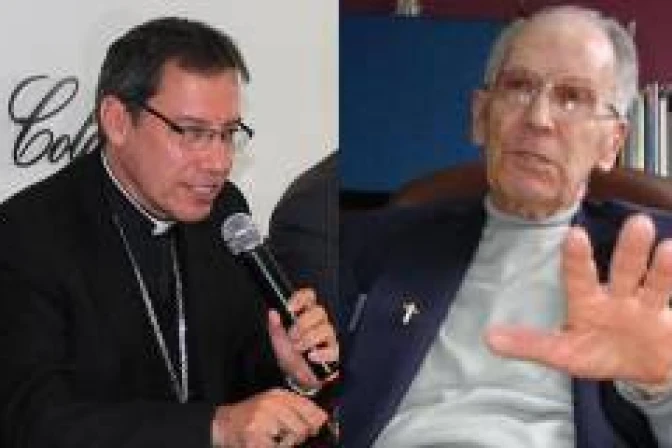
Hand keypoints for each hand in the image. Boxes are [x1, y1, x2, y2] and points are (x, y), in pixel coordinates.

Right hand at [212, 388, 327, 446]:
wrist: (223, 423)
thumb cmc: (253, 417)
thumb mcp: (274, 405)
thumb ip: (296, 409)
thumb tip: (321, 421)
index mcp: (279, 395)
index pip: (309, 408)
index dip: (317, 421)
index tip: (315, 429)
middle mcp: (272, 403)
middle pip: (304, 426)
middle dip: (300, 436)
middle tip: (287, 437)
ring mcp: (262, 419)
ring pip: (293, 437)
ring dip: (287, 443)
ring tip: (275, 440)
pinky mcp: (254, 436)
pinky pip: (278, 447)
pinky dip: (276, 447)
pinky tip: (266, 443)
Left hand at [268, 288, 338, 388]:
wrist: (297, 378)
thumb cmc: (290, 356)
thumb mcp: (279, 341)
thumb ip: (275, 327)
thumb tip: (273, 313)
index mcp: (306, 315)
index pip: (309, 296)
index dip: (301, 298)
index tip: (290, 308)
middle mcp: (319, 323)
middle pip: (319, 311)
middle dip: (302, 324)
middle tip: (292, 337)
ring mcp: (328, 337)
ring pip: (326, 329)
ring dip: (308, 339)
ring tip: (298, 348)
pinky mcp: (334, 352)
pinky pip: (332, 349)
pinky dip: (320, 353)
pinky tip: (311, 357)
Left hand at [486, 214, 671, 385]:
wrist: (642, 369)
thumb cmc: (597, 353)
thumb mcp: (563, 353)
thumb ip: (530, 344)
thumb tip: (487, 339)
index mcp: (587, 302)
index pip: (580, 278)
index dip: (576, 259)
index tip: (575, 234)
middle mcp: (617, 296)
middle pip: (624, 269)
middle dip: (629, 249)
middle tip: (636, 222)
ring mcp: (646, 306)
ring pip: (654, 282)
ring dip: (661, 266)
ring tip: (668, 247)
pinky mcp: (668, 319)